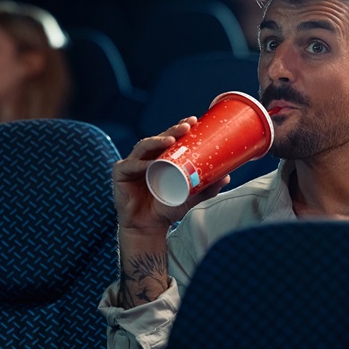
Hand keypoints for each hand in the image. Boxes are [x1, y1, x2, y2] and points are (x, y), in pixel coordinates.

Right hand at [113, 117, 230, 235]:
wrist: (149, 227)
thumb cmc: (167, 208)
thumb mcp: (190, 196)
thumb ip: (207, 188)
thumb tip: (227, 176)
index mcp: (160, 157)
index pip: (170, 138)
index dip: (180, 128)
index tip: (194, 121)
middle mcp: (146, 157)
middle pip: (159, 138)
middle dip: (172, 130)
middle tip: (187, 126)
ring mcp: (132, 164)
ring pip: (144, 147)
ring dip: (157, 141)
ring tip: (171, 139)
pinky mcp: (120, 174)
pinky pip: (130, 166)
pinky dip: (140, 165)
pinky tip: (150, 164)